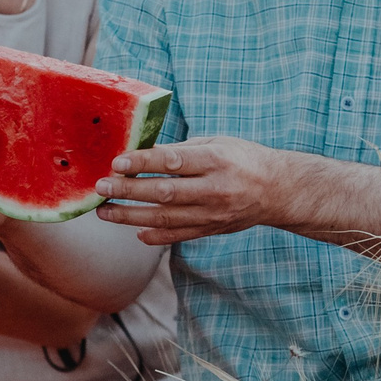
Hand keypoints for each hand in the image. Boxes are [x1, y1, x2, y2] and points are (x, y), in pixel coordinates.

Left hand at [93, 136, 293, 245]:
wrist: (279, 191)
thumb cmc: (243, 159)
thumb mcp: (217, 143)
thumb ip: (182, 150)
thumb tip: (143, 152)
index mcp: (216, 161)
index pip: (173, 162)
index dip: (143, 162)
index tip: (117, 162)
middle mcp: (215, 189)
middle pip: (164, 192)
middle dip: (128, 190)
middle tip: (101, 187)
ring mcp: (213, 214)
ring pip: (166, 218)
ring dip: (130, 216)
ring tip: (104, 212)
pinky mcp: (212, 230)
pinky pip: (179, 236)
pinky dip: (155, 236)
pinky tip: (134, 232)